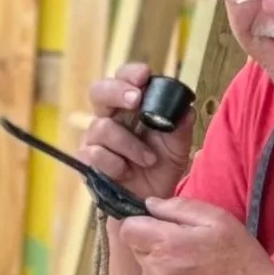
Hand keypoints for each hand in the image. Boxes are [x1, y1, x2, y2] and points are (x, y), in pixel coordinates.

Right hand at [81, 65, 193, 202]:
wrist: (151, 200)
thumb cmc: (161, 166)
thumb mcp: (178, 146)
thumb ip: (181, 126)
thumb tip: (186, 109)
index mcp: (129, 106)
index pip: (123, 78)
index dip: (130, 73)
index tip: (145, 75)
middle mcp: (109, 116)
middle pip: (99, 91)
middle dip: (117, 91)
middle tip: (136, 100)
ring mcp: (95, 138)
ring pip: (102, 128)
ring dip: (130, 144)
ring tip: (149, 159)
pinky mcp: (88, 161)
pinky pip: (95, 154)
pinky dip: (117, 164)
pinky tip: (128, 172)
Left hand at [117, 197, 273, 274]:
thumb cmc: (241, 257)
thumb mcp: (218, 219)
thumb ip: (179, 207)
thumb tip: (149, 204)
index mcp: (168, 243)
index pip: (128, 228)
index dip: (142, 223)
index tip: (160, 227)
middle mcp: (156, 270)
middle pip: (136, 248)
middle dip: (152, 243)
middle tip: (183, 249)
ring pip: (140, 271)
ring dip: (153, 267)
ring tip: (183, 270)